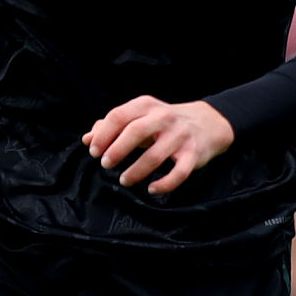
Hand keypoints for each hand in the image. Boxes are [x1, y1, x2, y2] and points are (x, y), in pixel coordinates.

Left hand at [83, 96, 233, 193]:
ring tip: (124, 180)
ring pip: (155, 156)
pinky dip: (164, 184)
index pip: (119, 116)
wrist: (207, 122)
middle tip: (106, 164)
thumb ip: (112, 126)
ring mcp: (180, 136)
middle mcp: (163, 118)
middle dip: (116, 150)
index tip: (94, 151)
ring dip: (136, 171)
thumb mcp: (139, 117)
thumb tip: (87, 139)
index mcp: (146, 106)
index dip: (103, 135)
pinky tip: (151, 189)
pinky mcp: (193, 154)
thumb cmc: (164, 123)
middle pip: (135, 132)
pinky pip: (179, 173)